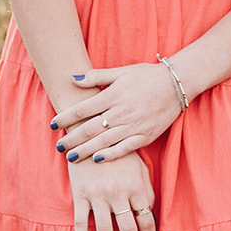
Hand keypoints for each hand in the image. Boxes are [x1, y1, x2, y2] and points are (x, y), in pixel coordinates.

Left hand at [52, 61, 181, 161]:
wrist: (177, 84)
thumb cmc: (147, 76)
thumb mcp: (121, 71)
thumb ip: (96, 76)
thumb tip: (73, 78)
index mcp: (113, 95)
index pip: (83, 109)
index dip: (65, 117)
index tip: (53, 124)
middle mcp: (121, 112)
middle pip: (90, 129)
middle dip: (71, 138)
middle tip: (58, 146)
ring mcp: (133, 126)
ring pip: (103, 142)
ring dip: (85, 150)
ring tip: (70, 157)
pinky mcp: (145, 136)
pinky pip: (124, 149)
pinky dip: (109, 155)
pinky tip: (96, 160)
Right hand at [68, 152, 156, 230]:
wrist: (92, 134)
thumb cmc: (119, 154)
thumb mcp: (139, 168)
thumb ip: (146, 191)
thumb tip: (150, 216)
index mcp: (136, 186)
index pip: (146, 220)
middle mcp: (118, 192)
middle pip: (127, 230)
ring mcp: (98, 194)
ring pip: (103, 230)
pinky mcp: (80, 194)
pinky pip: (80, 221)